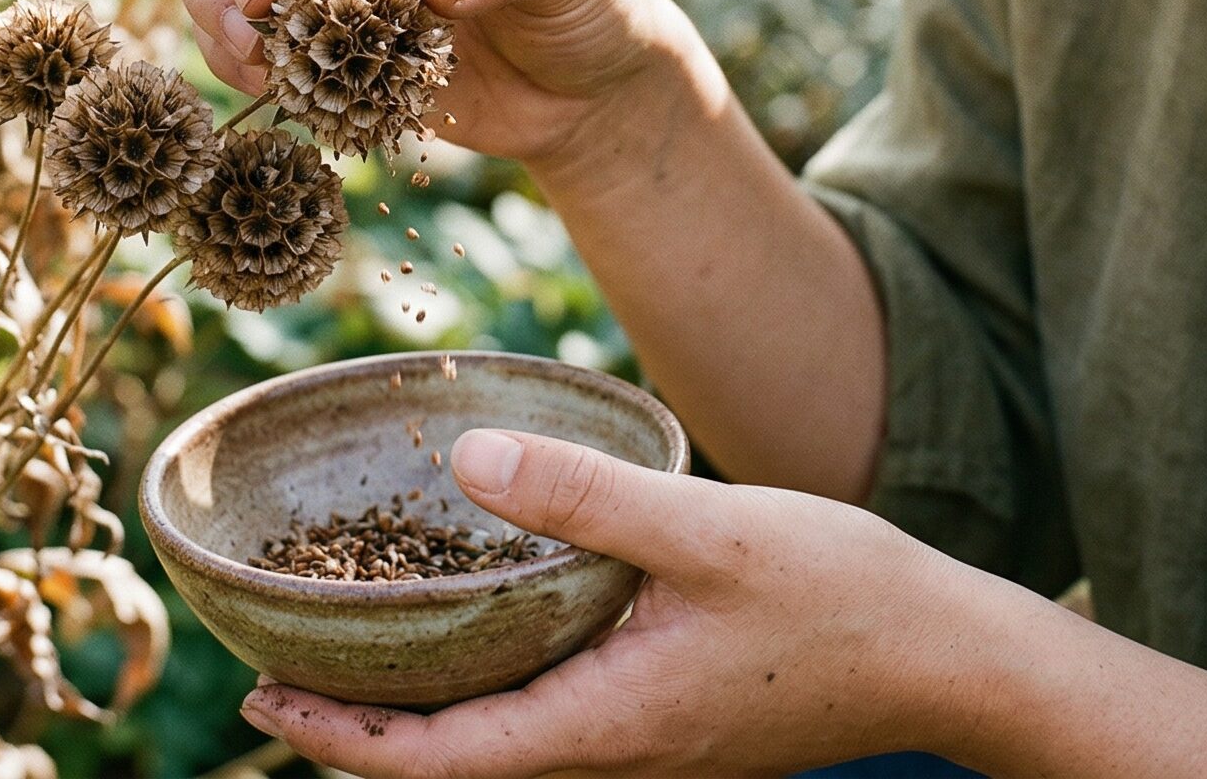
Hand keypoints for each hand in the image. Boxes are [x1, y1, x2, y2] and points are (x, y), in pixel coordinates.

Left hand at [238, 425, 974, 778]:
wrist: (943, 655)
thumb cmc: (837, 595)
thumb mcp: (708, 531)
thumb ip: (586, 497)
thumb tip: (468, 458)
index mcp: (609, 726)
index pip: (442, 764)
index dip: (343, 737)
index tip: (262, 693)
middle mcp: (615, 752)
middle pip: (456, 763)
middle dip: (358, 725)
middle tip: (274, 664)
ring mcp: (643, 741)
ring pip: (501, 739)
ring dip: (418, 707)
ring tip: (350, 640)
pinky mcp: (668, 714)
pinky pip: (548, 713)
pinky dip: (484, 682)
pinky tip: (476, 617)